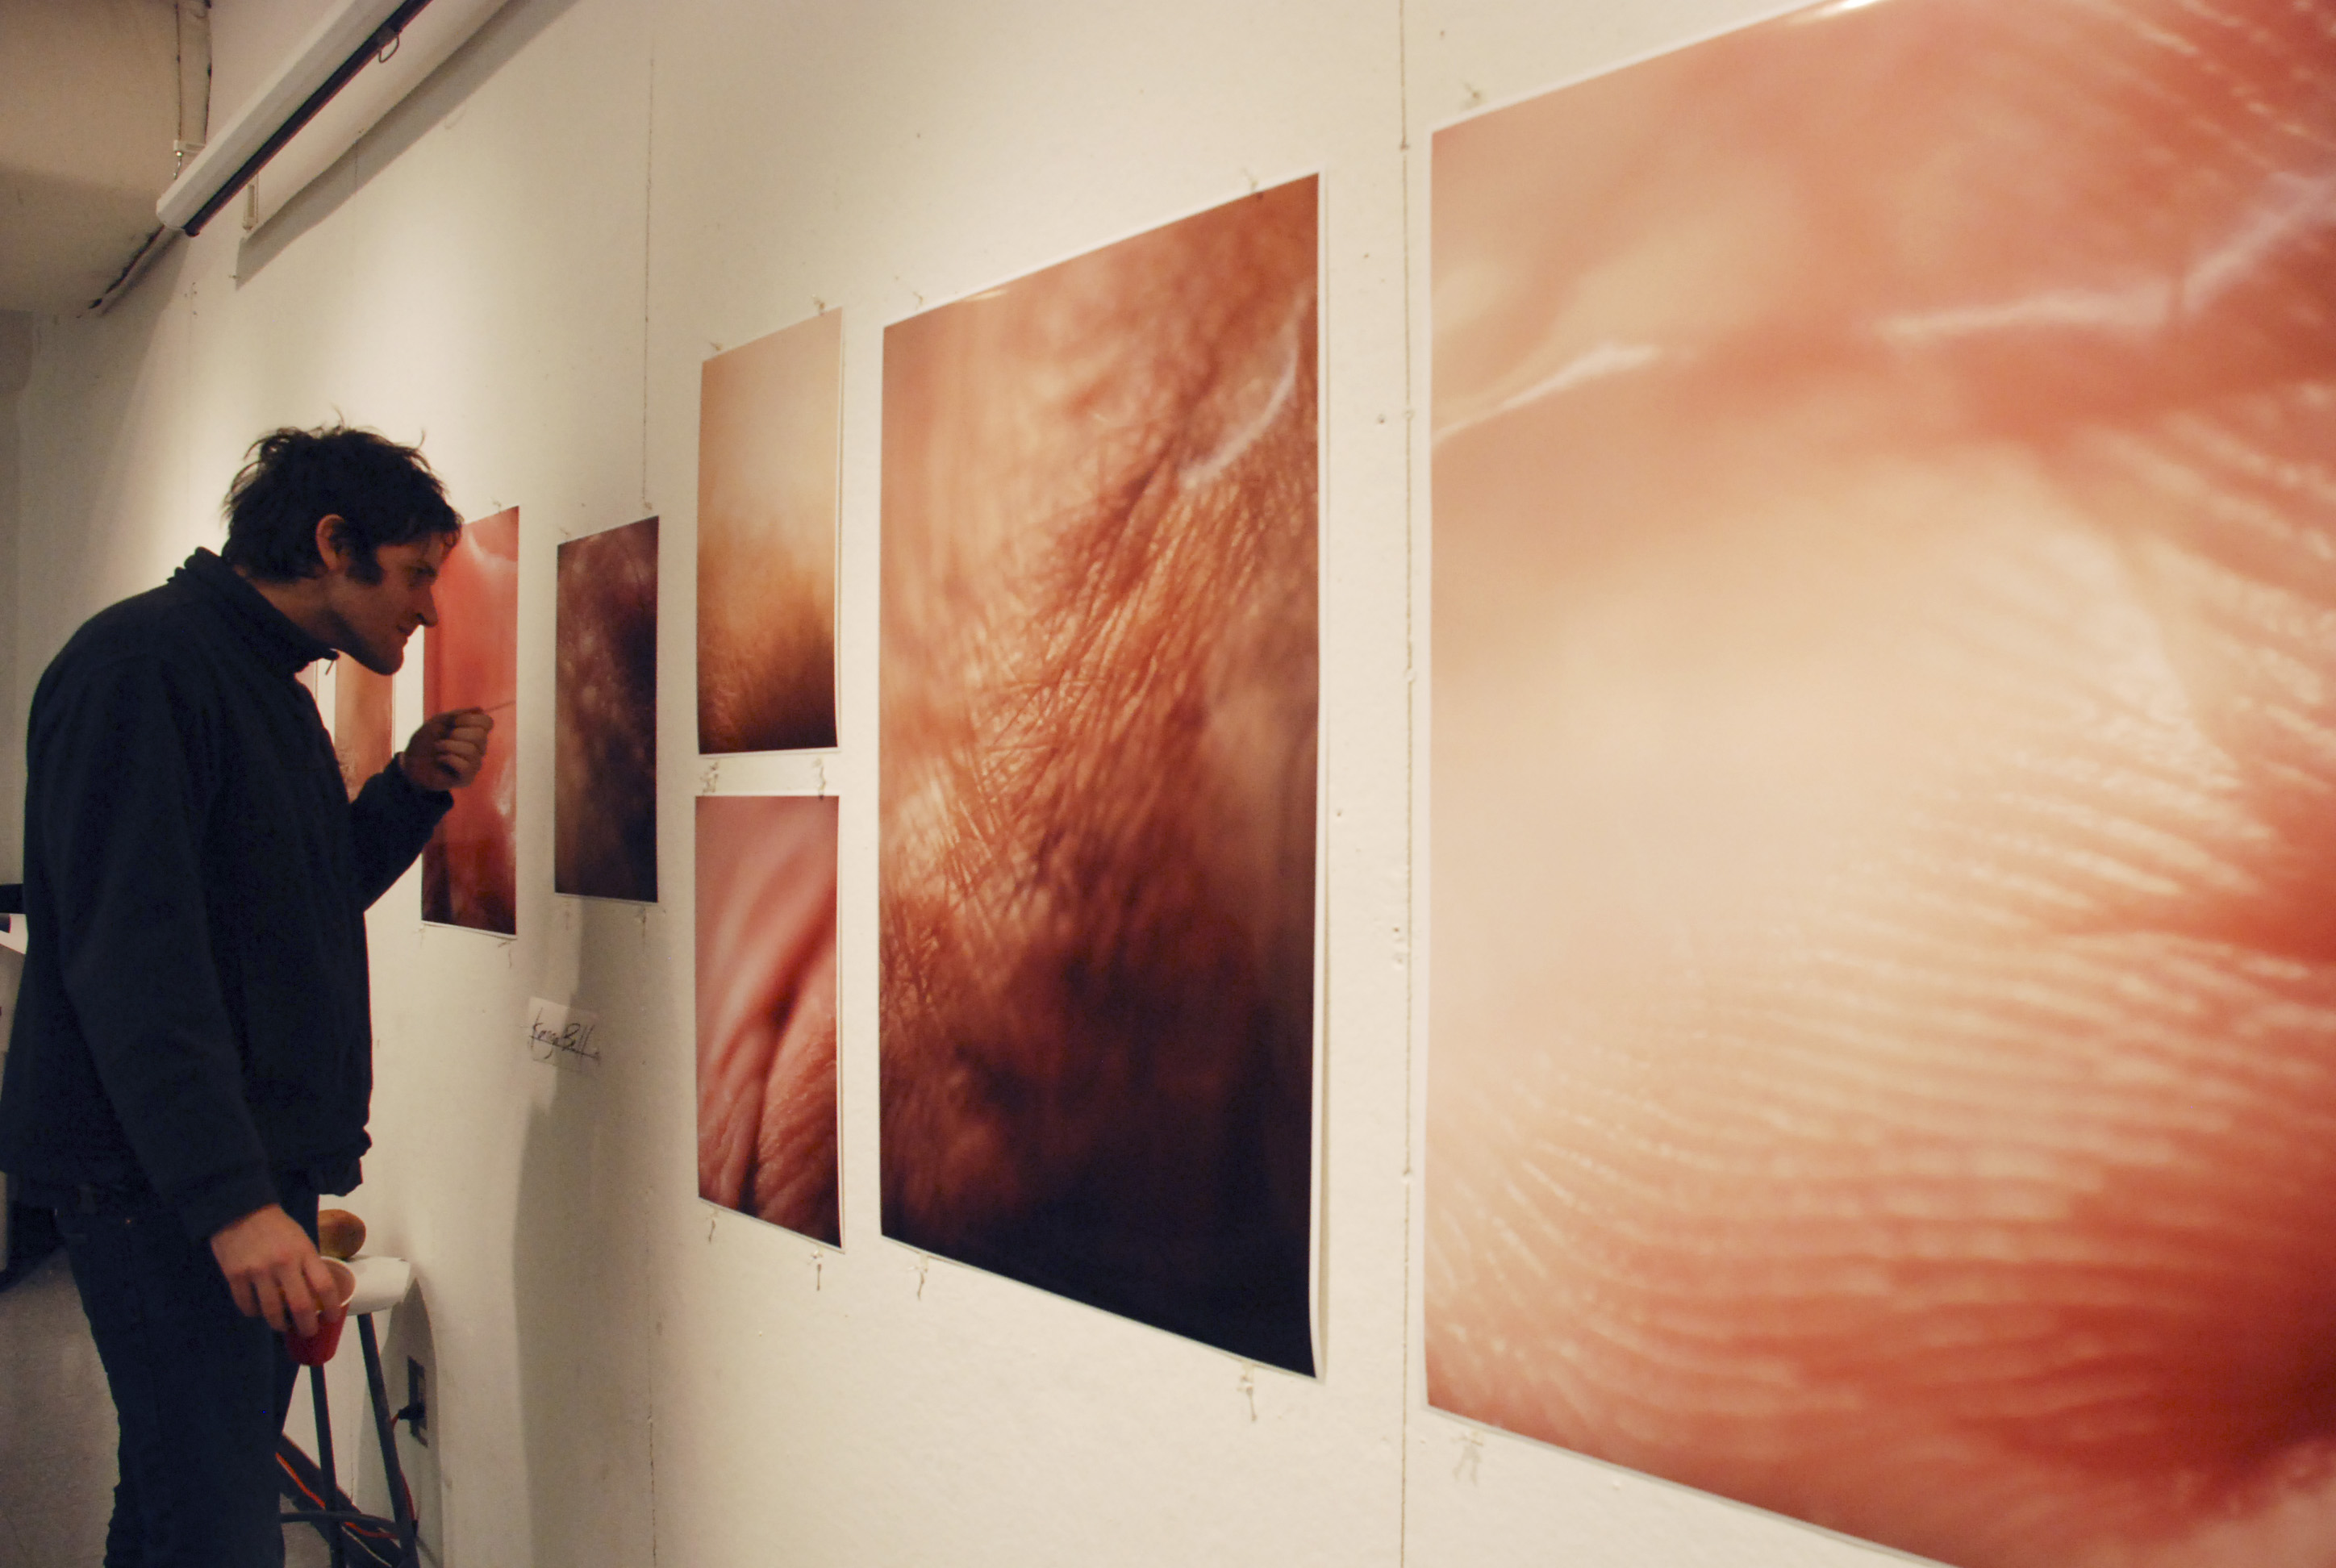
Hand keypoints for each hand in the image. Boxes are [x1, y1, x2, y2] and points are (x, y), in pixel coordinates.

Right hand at [209, 1204, 336, 1335]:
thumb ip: (308, 1263)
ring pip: (272, 1312)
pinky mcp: (235, 1276)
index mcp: (304, 1252)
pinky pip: (247, 1306)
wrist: (240, 1209)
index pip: (325, 1286)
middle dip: (307, 1326)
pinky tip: (258, 1311)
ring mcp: (258, 1271)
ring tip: (283, 1326)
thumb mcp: (301, 1239)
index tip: (332, 1318)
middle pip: (301, 1306)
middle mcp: (284, 1264)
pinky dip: (254, 1313)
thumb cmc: (276, 1226)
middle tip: (309, 1332)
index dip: (331, 1307)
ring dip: (280, 1325)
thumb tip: (317, 1292)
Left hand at [402, 707, 492, 790]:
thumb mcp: (436, 723)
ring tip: (438, 749)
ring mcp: (474, 763)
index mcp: (473, 733)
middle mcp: (478, 748)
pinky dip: (448, 759)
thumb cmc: (423, 743)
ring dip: (449, 747)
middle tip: (443, 739)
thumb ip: (457, 715)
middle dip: (457, 734)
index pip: (487, 722)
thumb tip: (480, 709)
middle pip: (481, 736)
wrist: (409, 763)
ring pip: (473, 750)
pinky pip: (466, 766)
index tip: (453, 723)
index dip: (470, 720)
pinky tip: (440, 760)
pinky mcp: (467, 778)